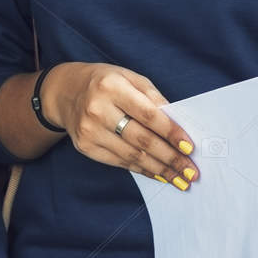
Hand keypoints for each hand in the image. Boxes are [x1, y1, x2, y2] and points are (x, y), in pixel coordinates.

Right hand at [42, 62, 198, 185]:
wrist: (65, 92)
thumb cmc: (105, 82)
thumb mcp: (130, 78)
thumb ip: (154, 98)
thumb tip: (178, 125)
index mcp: (112, 87)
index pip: (148, 115)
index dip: (171, 133)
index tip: (190, 147)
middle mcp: (98, 109)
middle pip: (142, 140)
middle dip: (170, 158)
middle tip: (191, 171)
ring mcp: (89, 131)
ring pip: (132, 156)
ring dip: (160, 169)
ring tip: (180, 179)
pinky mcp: (85, 147)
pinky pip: (119, 163)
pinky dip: (142, 170)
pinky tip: (159, 174)